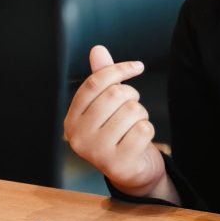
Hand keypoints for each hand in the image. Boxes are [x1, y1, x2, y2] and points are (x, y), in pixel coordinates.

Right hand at [64, 45, 176, 200]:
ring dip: (141, 115)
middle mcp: (78, 137)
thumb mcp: (107, 106)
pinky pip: (143, 129)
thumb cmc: (119, 133)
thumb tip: (97, 49)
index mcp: (71, 119)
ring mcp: (96, 152)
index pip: (94, 82)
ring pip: (132, 110)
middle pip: (115, 95)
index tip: (138, 66)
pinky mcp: (117, 164)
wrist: (132, 172)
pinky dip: (148, 131)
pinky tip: (139, 141)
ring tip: (134, 126)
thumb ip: (102, 78)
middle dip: (132, 96)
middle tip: (133, 109)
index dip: (119, 69)